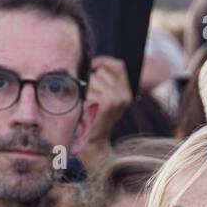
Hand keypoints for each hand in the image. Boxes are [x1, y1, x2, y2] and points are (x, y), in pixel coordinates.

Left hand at [77, 55, 133, 175]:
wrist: (93, 144)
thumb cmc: (96, 119)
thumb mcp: (109, 101)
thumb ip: (107, 82)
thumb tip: (91, 62)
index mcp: (126, 93)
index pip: (117, 65)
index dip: (103, 63)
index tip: (93, 68)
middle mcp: (122, 96)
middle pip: (101, 70)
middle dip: (91, 78)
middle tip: (89, 97)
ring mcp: (113, 99)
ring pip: (92, 77)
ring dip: (85, 86)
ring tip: (86, 102)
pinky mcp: (101, 103)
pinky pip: (85, 87)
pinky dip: (79, 94)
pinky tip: (82, 106)